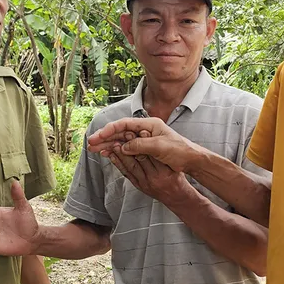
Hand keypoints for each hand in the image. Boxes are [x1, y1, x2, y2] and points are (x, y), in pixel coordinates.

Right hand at [86, 117, 203, 172]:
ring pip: (122, 139)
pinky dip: (117, 150)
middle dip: (105, 138)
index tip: (99, 136)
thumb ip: (140, 145)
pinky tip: (108, 153)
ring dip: (108, 144)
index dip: (110, 130)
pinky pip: (127, 147)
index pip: (124, 124)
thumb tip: (122, 147)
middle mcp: (145, 129)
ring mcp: (145, 138)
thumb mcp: (159, 147)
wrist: (192, 160)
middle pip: (120, 132)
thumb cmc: (180, 150)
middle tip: (91, 144)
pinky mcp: (145, 147)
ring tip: (95, 149)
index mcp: (149, 124)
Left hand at [109, 131, 192, 202]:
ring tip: (114, 144)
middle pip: (140, 159)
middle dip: (130, 146)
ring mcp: (145, 183)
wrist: (175, 196)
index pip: (153, 154)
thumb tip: (150, 136)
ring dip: (121, 155)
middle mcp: (154, 177)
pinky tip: (113, 156)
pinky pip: (127, 174)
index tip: (138, 132)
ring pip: (131, 166)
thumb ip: (163, 153)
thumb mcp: (174, 164)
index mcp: (165, 171)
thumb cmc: (176, 177)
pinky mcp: (139, 186)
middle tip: (122, 136)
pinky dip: (119, 164)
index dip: (144, 142)